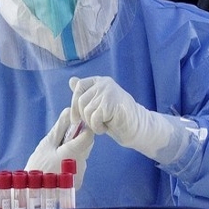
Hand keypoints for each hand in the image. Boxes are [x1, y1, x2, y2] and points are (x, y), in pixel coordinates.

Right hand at [25, 107, 93, 189]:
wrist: (30, 193)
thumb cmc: (37, 167)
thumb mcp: (46, 145)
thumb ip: (60, 128)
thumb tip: (69, 111)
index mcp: (73, 153)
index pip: (89, 135)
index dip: (84, 127)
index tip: (75, 124)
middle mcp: (81, 164)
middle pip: (86, 145)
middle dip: (77, 139)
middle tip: (62, 141)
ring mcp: (80, 175)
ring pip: (82, 155)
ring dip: (74, 151)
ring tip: (57, 156)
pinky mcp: (78, 183)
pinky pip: (79, 166)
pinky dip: (72, 162)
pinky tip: (59, 166)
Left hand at [70, 76, 198, 163]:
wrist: (136, 126)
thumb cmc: (115, 116)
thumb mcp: (97, 103)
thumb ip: (85, 93)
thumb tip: (71, 80)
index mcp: (100, 81)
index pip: (80, 86)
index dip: (74, 103)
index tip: (76, 118)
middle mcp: (105, 83)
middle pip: (81, 101)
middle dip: (84, 117)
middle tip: (97, 122)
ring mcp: (109, 92)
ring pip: (87, 111)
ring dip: (93, 124)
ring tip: (104, 123)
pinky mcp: (111, 103)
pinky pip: (94, 118)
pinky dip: (98, 127)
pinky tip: (107, 126)